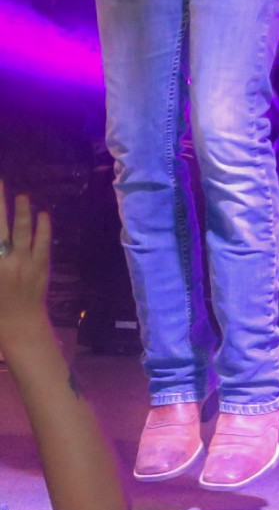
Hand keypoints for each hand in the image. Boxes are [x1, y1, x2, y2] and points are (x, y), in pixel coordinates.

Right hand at [0, 184, 54, 341]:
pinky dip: (43, 228)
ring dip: (22, 211)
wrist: (19, 326)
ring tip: (22, 196)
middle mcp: (2, 262)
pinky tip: (43, 214)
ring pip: (22, 231)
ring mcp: (23, 264)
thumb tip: (1, 239)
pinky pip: (43, 243)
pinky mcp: (41, 267)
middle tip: (0, 183)